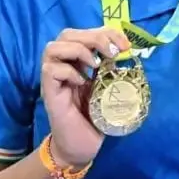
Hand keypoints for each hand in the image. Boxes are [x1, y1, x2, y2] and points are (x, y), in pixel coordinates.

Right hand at [40, 26, 130, 168]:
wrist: (82, 146)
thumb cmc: (96, 118)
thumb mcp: (109, 88)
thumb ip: (113, 69)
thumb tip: (128, 51)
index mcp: (78, 61)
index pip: (85, 33)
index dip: (105, 32)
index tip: (125, 45)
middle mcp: (63, 65)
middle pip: (67, 34)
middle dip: (94, 37)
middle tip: (113, 53)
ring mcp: (54, 79)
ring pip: (53, 47)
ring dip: (78, 50)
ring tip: (96, 65)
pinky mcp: (49, 93)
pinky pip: (50, 70)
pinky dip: (69, 71)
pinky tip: (82, 82)